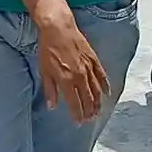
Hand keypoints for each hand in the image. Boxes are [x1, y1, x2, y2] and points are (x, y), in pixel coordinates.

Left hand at [35, 7, 110, 122]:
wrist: (58, 28)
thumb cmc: (48, 49)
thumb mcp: (44, 70)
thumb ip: (50, 90)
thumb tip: (52, 106)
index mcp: (66, 80)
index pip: (75, 103)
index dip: (77, 115)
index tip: (79, 122)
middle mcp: (80, 76)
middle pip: (88, 99)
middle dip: (89, 112)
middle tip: (90, 120)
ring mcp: (88, 68)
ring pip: (97, 90)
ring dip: (98, 103)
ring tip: (98, 112)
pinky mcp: (94, 59)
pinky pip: (102, 76)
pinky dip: (105, 86)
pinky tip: (107, 93)